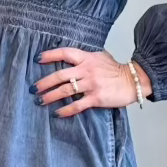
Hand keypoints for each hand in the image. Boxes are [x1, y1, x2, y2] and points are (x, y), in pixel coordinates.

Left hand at [32, 47, 151, 116]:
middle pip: (60, 75)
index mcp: (87, 58)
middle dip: (44, 82)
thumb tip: (70, 57)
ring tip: (40, 101)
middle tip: (33, 88)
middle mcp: (87, 70)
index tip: (37, 59)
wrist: (133, 81)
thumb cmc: (116, 70)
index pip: (65, 53)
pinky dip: (66, 110)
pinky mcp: (96, 98)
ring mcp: (91, 84)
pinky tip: (57, 113)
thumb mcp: (100, 57)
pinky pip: (77, 105)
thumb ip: (85, 57)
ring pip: (65, 90)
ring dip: (50, 96)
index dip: (50, 55)